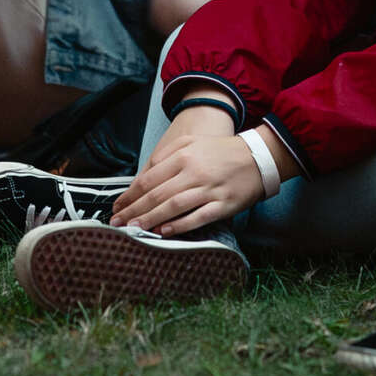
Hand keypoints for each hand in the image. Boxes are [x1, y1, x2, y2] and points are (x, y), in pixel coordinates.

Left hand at [111, 130, 264, 236]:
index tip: (117, 207)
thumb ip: (165, 157)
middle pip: (156, 195)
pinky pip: (197, 218)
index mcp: (183, 157)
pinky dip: (179, 226)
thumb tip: (141, 178)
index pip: (148, 179)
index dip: (129, 195)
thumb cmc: (221, 152)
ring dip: (150, 220)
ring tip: (134, 229)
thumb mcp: (191, 143)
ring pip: (173, 207)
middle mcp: (194, 173)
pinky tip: (164, 232)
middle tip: (117, 223)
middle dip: (133, 211)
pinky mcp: (223, 205)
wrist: (258, 156)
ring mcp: (209, 190)